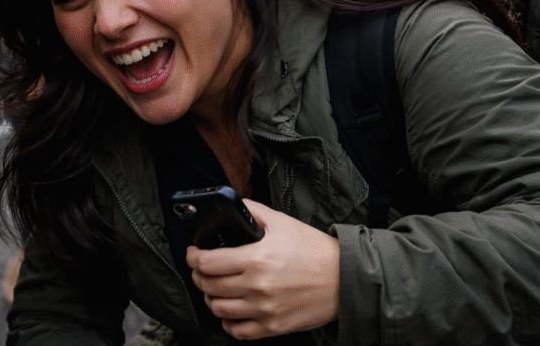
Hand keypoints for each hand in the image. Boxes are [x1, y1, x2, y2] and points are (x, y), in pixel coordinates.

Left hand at [186, 199, 339, 339]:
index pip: (207, 263)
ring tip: (214, 289)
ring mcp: (265, 310)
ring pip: (219, 310)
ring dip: (210, 298)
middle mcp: (258, 287)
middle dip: (199, 276)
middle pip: (208, 286)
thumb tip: (229, 206)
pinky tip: (231, 311)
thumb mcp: (282, 222)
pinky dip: (228, 322)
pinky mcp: (274, 326)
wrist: (345, 278)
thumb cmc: (314, 250)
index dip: (194, 257)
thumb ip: (252, 211)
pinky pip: (238, 332)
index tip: (194, 253)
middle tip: (202, 269)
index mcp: (256, 259)